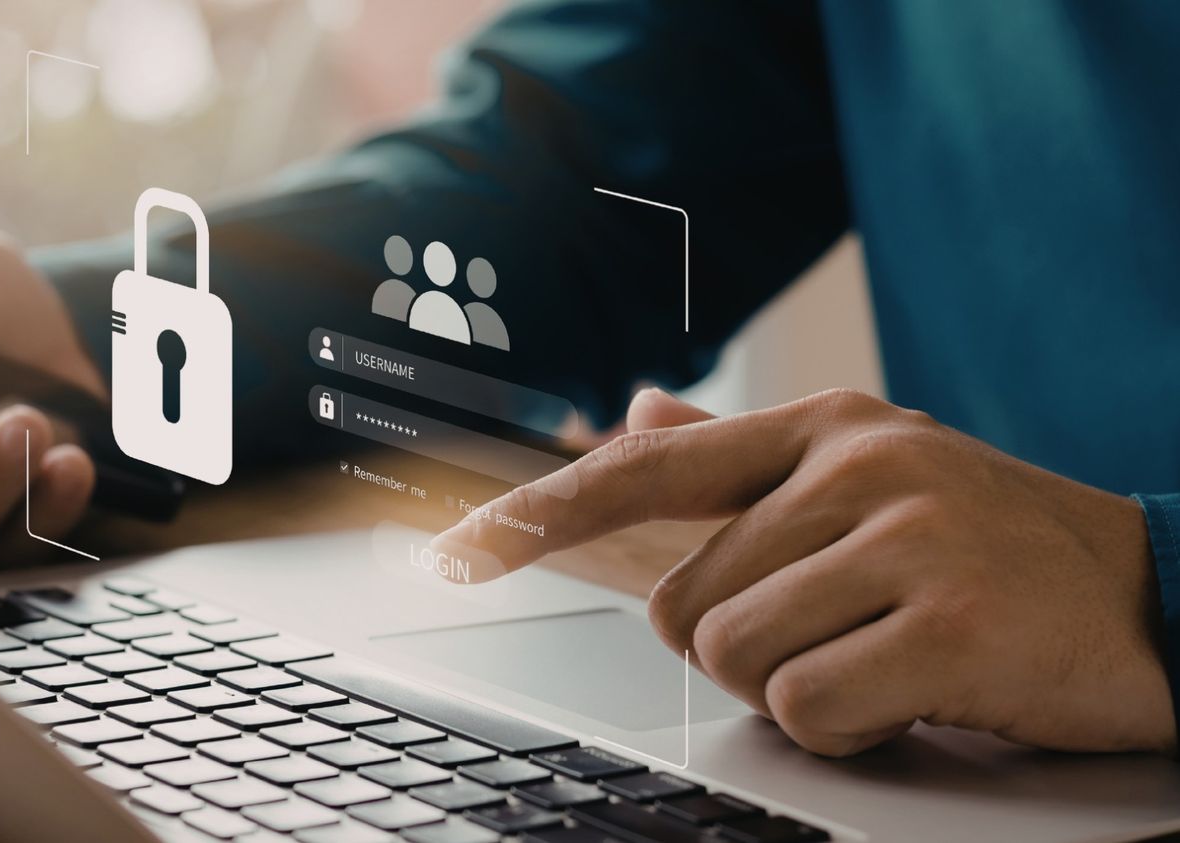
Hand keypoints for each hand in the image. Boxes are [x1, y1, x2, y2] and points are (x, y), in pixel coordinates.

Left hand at [435, 387, 1171, 755]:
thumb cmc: (989, 547)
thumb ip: (740, 457)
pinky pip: (809, 709)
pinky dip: (846, 728)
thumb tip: (635, 415)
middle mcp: (855, 464)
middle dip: (741, 647)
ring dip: (797, 689)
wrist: (1155, 595)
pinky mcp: (946, 619)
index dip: (538, 515)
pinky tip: (913, 697)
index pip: (644, 470)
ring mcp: (904, 537)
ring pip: (737, 659)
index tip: (454, 553)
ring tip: (882, 660)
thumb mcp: (873, 479)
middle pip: (683, 604)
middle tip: (835, 638)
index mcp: (822, 427)